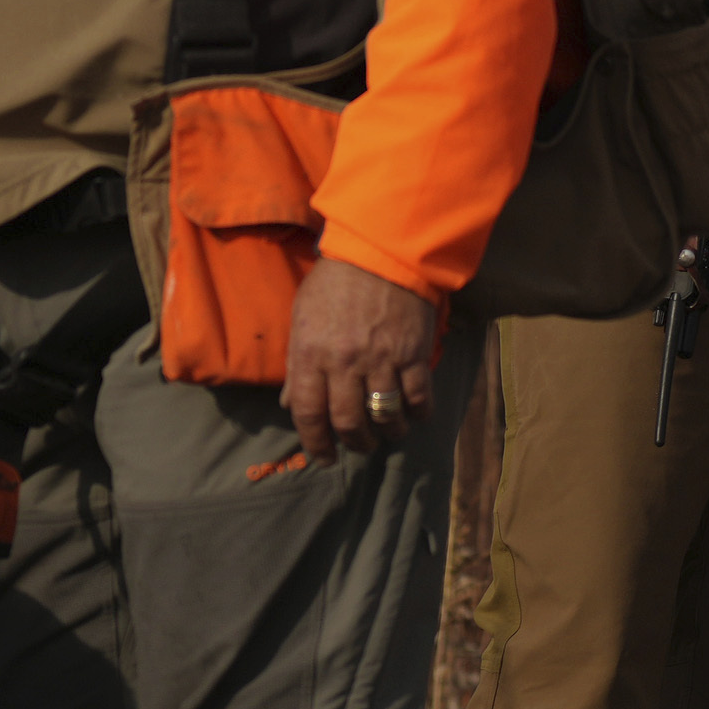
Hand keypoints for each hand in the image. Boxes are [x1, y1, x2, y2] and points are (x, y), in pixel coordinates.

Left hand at [283, 257, 439, 462]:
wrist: (379, 250)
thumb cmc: (334, 283)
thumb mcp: (302, 318)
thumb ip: (295, 364)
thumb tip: (289, 403)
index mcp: (310, 354)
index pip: (308, 413)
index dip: (315, 443)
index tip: (323, 458)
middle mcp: (344, 363)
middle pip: (348, 422)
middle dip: (354, 443)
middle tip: (359, 447)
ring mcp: (381, 359)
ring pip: (385, 415)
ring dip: (388, 433)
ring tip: (389, 434)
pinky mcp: (413, 353)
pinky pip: (418, 396)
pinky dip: (418, 413)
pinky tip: (415, 416)